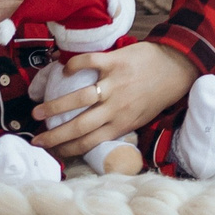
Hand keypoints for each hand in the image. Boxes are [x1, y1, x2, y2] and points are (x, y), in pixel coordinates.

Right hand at [32, 41, 197, 156]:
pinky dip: (74, 66)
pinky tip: (63, 71)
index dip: (68, 150)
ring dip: (55, 106)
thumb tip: (96, 134)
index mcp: (122, 124)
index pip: (89, 143)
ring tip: (38, 111)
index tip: (52, 153)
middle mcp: (116, 108)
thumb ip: (118, 124)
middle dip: (55, 135)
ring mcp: (114, 84)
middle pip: (79, 126)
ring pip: (79, 98)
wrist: (177, 68)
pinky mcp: (116, 61)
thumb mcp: (140, 118)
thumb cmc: (156, 95)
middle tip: (36, 139)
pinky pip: (90, 63)